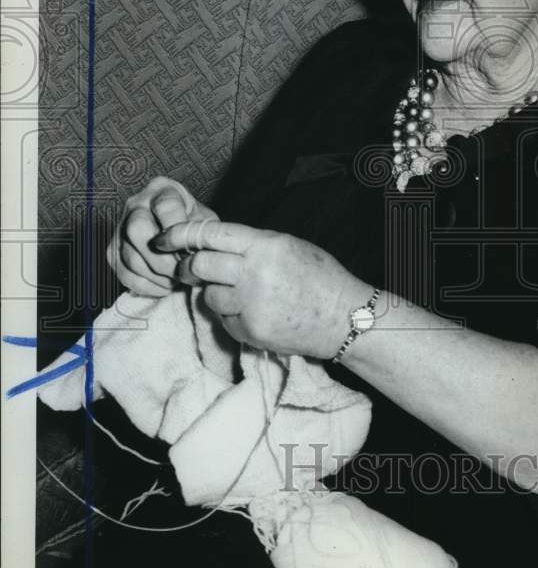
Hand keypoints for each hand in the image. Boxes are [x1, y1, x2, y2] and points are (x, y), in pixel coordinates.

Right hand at [106, 176, 217, 296]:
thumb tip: (197, 256)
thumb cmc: (192, 221)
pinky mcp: (113, 252)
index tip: (191, 250)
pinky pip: (125, 274)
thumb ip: (201, 233)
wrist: (174, 228)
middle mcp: (136, 205)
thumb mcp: (203, 219)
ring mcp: (120, 228)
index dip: (179, 232)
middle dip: (164, 258)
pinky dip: (148, 286)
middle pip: (138, 229)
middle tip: (182, 271)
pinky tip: (165, 286)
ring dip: (158, 276)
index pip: (166, 207)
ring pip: (131, 257)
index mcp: (162, 191)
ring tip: (177, 280)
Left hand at [152, 220, 370, 358]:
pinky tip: (255, 312)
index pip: (209, 235)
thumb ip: (248, 244)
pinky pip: (223, 320)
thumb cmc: (319, 276)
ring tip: (240, 293)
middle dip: (190, 267)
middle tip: (192, 269)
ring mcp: (251, 306)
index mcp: (265, 246)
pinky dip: (231, 315)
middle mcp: (255, 274)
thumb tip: (206, 244)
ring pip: (208, 296)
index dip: (180, 235)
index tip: (163, 238)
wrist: (344, 317)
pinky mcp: (250, 332)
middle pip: (199, 265)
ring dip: (214, 293)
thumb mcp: (288, 245)